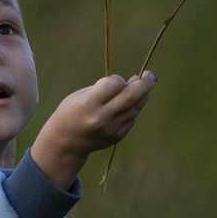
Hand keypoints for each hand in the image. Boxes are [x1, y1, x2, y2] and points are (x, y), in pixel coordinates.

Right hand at [30, 72, 155, 189]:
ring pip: (135, 108)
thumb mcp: (84, 94)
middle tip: (151, 75)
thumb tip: (137, 80)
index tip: (115, 80)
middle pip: (131, 97)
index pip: (115, 84)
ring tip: (141, 85)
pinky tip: (131, 102)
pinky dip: (135, 108)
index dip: (118, 79)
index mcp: (89, 104)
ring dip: (142, 95)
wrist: (65, 142)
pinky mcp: (118, 136)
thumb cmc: (73, 111)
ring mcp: (111, 129)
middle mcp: (102, 118)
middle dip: (145, 84)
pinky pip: (132, 118)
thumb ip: (108, 88)